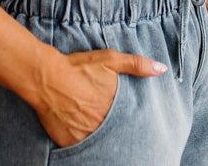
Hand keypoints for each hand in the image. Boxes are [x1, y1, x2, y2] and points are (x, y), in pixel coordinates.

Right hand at [34, 48, 167, 148]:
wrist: (46, 77)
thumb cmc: (78, 67)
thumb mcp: (110, 60)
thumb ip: (136, 64)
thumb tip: (161, 69)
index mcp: (115, 107)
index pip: (130, 120)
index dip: (128, 118)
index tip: (122, 114)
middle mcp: (103, 125)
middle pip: (115, 132)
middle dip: (113, 127)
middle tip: (104, 117)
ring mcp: (87, 136)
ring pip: (100, 142)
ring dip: (99, 134)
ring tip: (92, 124)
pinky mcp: (70, 143)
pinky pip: (82, 149)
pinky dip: (84, 142)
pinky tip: (80, 130)